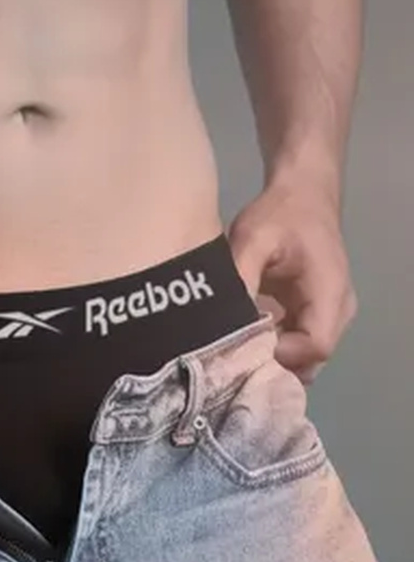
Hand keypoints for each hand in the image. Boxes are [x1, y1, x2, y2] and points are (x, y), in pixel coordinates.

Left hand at [227, 179, 357, 385]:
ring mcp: (327, 316)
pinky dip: (269, 349)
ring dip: (268, 360)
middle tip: (228, 360)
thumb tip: (225, 319)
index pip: (315, 347)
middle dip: (270, 366)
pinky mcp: (312, 315)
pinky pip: (294, 345)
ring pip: (302, 358)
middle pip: (310, 361)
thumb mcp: (253, 238)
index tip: (240, 349)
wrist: (301, 196)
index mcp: (329, 293)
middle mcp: (337, 311)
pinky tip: (238, 343)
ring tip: (230, 353)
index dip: (279, 356)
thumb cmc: (280, 214)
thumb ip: (241, 276)